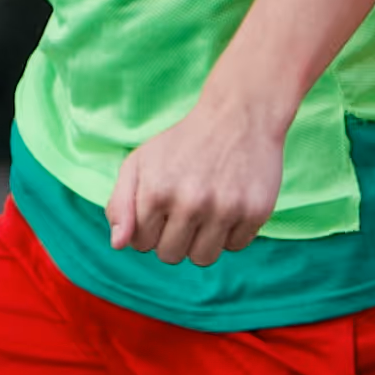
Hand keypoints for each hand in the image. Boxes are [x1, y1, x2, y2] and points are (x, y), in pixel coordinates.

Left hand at [107, 92, 287, 266]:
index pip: (141, 244)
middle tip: (185, 207)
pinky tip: (231, 204)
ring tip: (207, 211)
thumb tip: (118, 244)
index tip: (162, 205)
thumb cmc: (182, 144)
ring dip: (202, 242)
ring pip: (203, 259)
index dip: (150, 227)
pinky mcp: (256, 212)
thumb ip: (120, 204)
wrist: (239, 115)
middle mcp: (190, 203)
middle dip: (174, 238)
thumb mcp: (139, 162)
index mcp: (156, 192)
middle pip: (171, 256)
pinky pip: (236, 247)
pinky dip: (232, 232)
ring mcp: (225, 209)